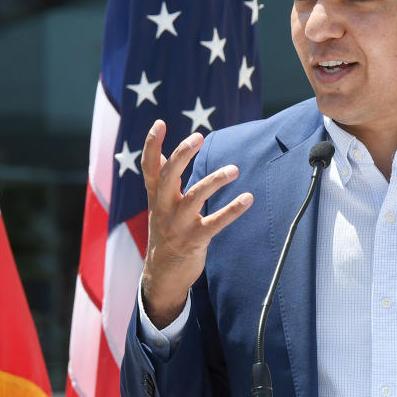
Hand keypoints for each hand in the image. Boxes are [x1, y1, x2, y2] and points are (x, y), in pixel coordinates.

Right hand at [141, 119, 252, 326]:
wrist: (162, 273)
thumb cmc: (165, 230)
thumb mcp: (159, 204)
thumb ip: (162, 180)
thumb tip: (163, 152)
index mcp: (156, 196)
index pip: (149, 167)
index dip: (152, 145)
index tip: (160, 123)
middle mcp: (164, 207)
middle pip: (168, 176)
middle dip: (181, 156)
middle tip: (198, 137)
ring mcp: (178, 225)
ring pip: (194, 197)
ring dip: (214, 181)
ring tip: (234, 169)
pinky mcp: (195, 240)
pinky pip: (215, 223)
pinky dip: (232, 210)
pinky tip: (248, 198)